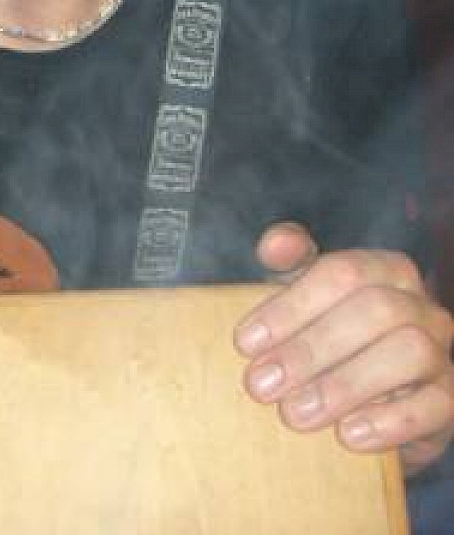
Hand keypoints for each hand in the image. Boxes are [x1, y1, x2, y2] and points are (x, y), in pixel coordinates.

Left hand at [235, 222, 453, 475]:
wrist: (364, 403)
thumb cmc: (323, 336)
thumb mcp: (300, 298)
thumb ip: (288, 264)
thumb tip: (277, 243)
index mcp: (384, 270)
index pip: (342, 273)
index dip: (290, 306)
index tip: (245, 342)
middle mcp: (420, 305)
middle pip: (376, 311)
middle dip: (310, 349)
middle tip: (261, 385)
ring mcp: (441, 352)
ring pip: (410, 352)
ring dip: (345, 385)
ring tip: (295, 413)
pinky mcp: (449, 400)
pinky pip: (436, 405)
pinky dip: (389, 421)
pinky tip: (347, 435)